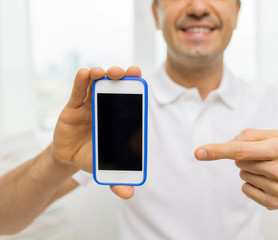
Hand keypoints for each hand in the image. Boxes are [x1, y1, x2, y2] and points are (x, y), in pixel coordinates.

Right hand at [52, 66, 140, 198]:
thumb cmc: (92, 157)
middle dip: (120, 77)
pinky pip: (78, 91)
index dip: (134, 87)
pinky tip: (85, 73)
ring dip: (101, 76)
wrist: (69, 157)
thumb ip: (116, 178)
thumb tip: (128, 194)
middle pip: (114, 87)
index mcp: (118, 118)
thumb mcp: (105, 166)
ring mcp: (90, 105)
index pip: (128, 100)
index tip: (139, 77)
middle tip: (125, 73)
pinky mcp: (73, 107)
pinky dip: (81, 82)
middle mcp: (106, 108)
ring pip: (96, 86)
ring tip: (103, 72)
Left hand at [195, 129, 277, 208]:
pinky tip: (269, 181)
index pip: (241, 149)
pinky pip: (246, 189)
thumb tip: (228, 144)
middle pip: (239, 162)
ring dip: (250, 170)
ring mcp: (277, 189)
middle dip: (245, 157)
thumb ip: (250, 135)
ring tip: (271, 169)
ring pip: (242, 175)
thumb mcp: (277, 135)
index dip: (218, 150)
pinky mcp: (274, 203)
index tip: (199, 152)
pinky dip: (252, 183)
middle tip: (266, 157)